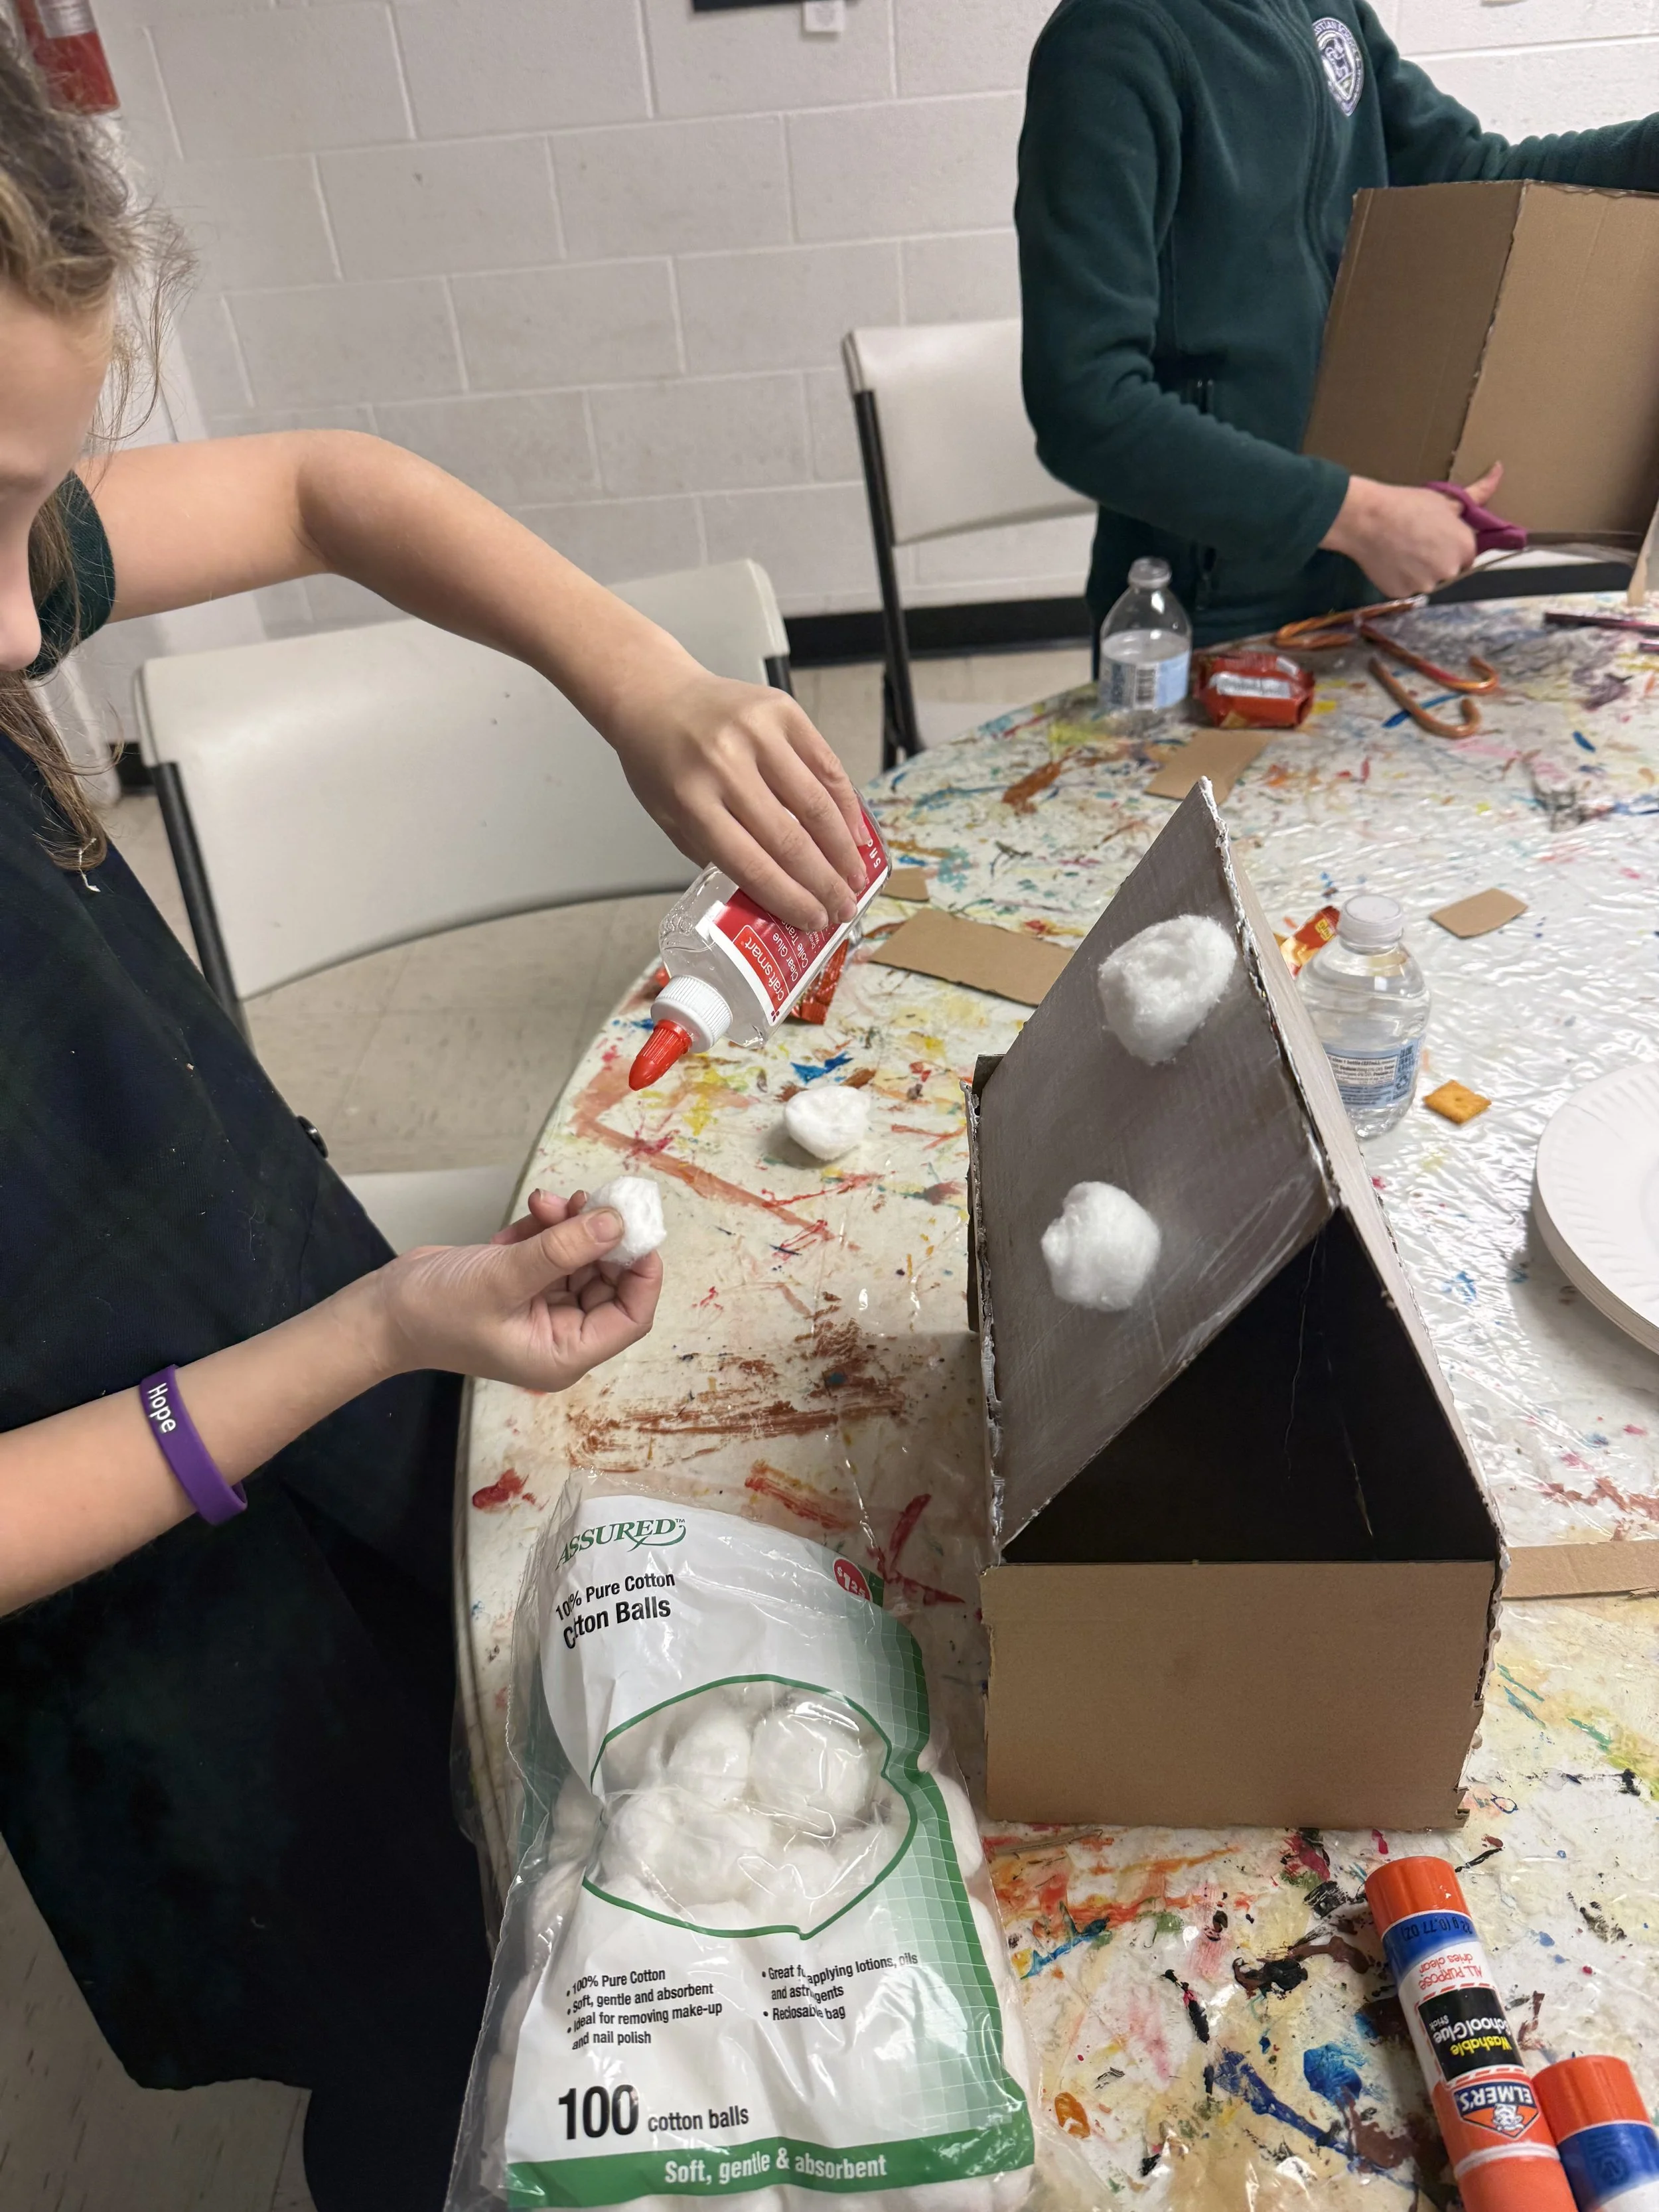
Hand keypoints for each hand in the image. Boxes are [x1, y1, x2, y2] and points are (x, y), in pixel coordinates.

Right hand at [369, 1189, 660, 1389]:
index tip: (638, 1228)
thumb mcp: (504, 1276)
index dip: (642, 1273)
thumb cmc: (438, 1309)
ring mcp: (541, 1309)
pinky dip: (548, 1228)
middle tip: (589, 1198)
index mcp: (563, 1354)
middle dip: (601, 1238)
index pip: (631, 1317)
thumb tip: (617, 1223)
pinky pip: (555, 1252)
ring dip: (571, 1226)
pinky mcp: (523, 1284)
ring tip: (549, 1199)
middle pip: (610, 1283)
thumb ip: (563, 1249)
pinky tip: (532, 1210)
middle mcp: (559, 1335)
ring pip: (582, 1261)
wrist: (381, 1311)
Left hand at [604, 657, 866, 931]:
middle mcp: (724, 764)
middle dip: (824, 883)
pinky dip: (846, 804)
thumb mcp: (670, 818)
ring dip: (842, 849)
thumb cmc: (662, 762)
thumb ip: (716, 855)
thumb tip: (777, 897)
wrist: (658, 694)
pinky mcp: (782, 711)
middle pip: (789, 840)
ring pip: (815, 805)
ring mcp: (757, 733)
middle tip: (843, 908)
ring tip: (855, 878)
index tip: (813, 921)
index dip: (789, 898)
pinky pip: (826, 765)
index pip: (751, 864)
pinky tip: (855, 833)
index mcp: (690, 800)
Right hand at [1322, 463, 1503, 598]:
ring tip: (1400, 551)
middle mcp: (1450, 570)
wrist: (1368, 518)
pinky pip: (1405, 588)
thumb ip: (1477, 494)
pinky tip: (1389, 561)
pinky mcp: (1402, 594)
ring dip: (1417, 571)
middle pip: (1447, 571)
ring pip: (1426, 582)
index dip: (1450, 546)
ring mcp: (1425, 585)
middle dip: (1435, 560)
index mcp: (1465, 547)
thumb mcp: (1445, 499)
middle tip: (1415, 542)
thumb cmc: (1408, 504)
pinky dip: (1399, 578)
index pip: (1466, 556)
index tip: (1434, 536)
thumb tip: (1499, 469)